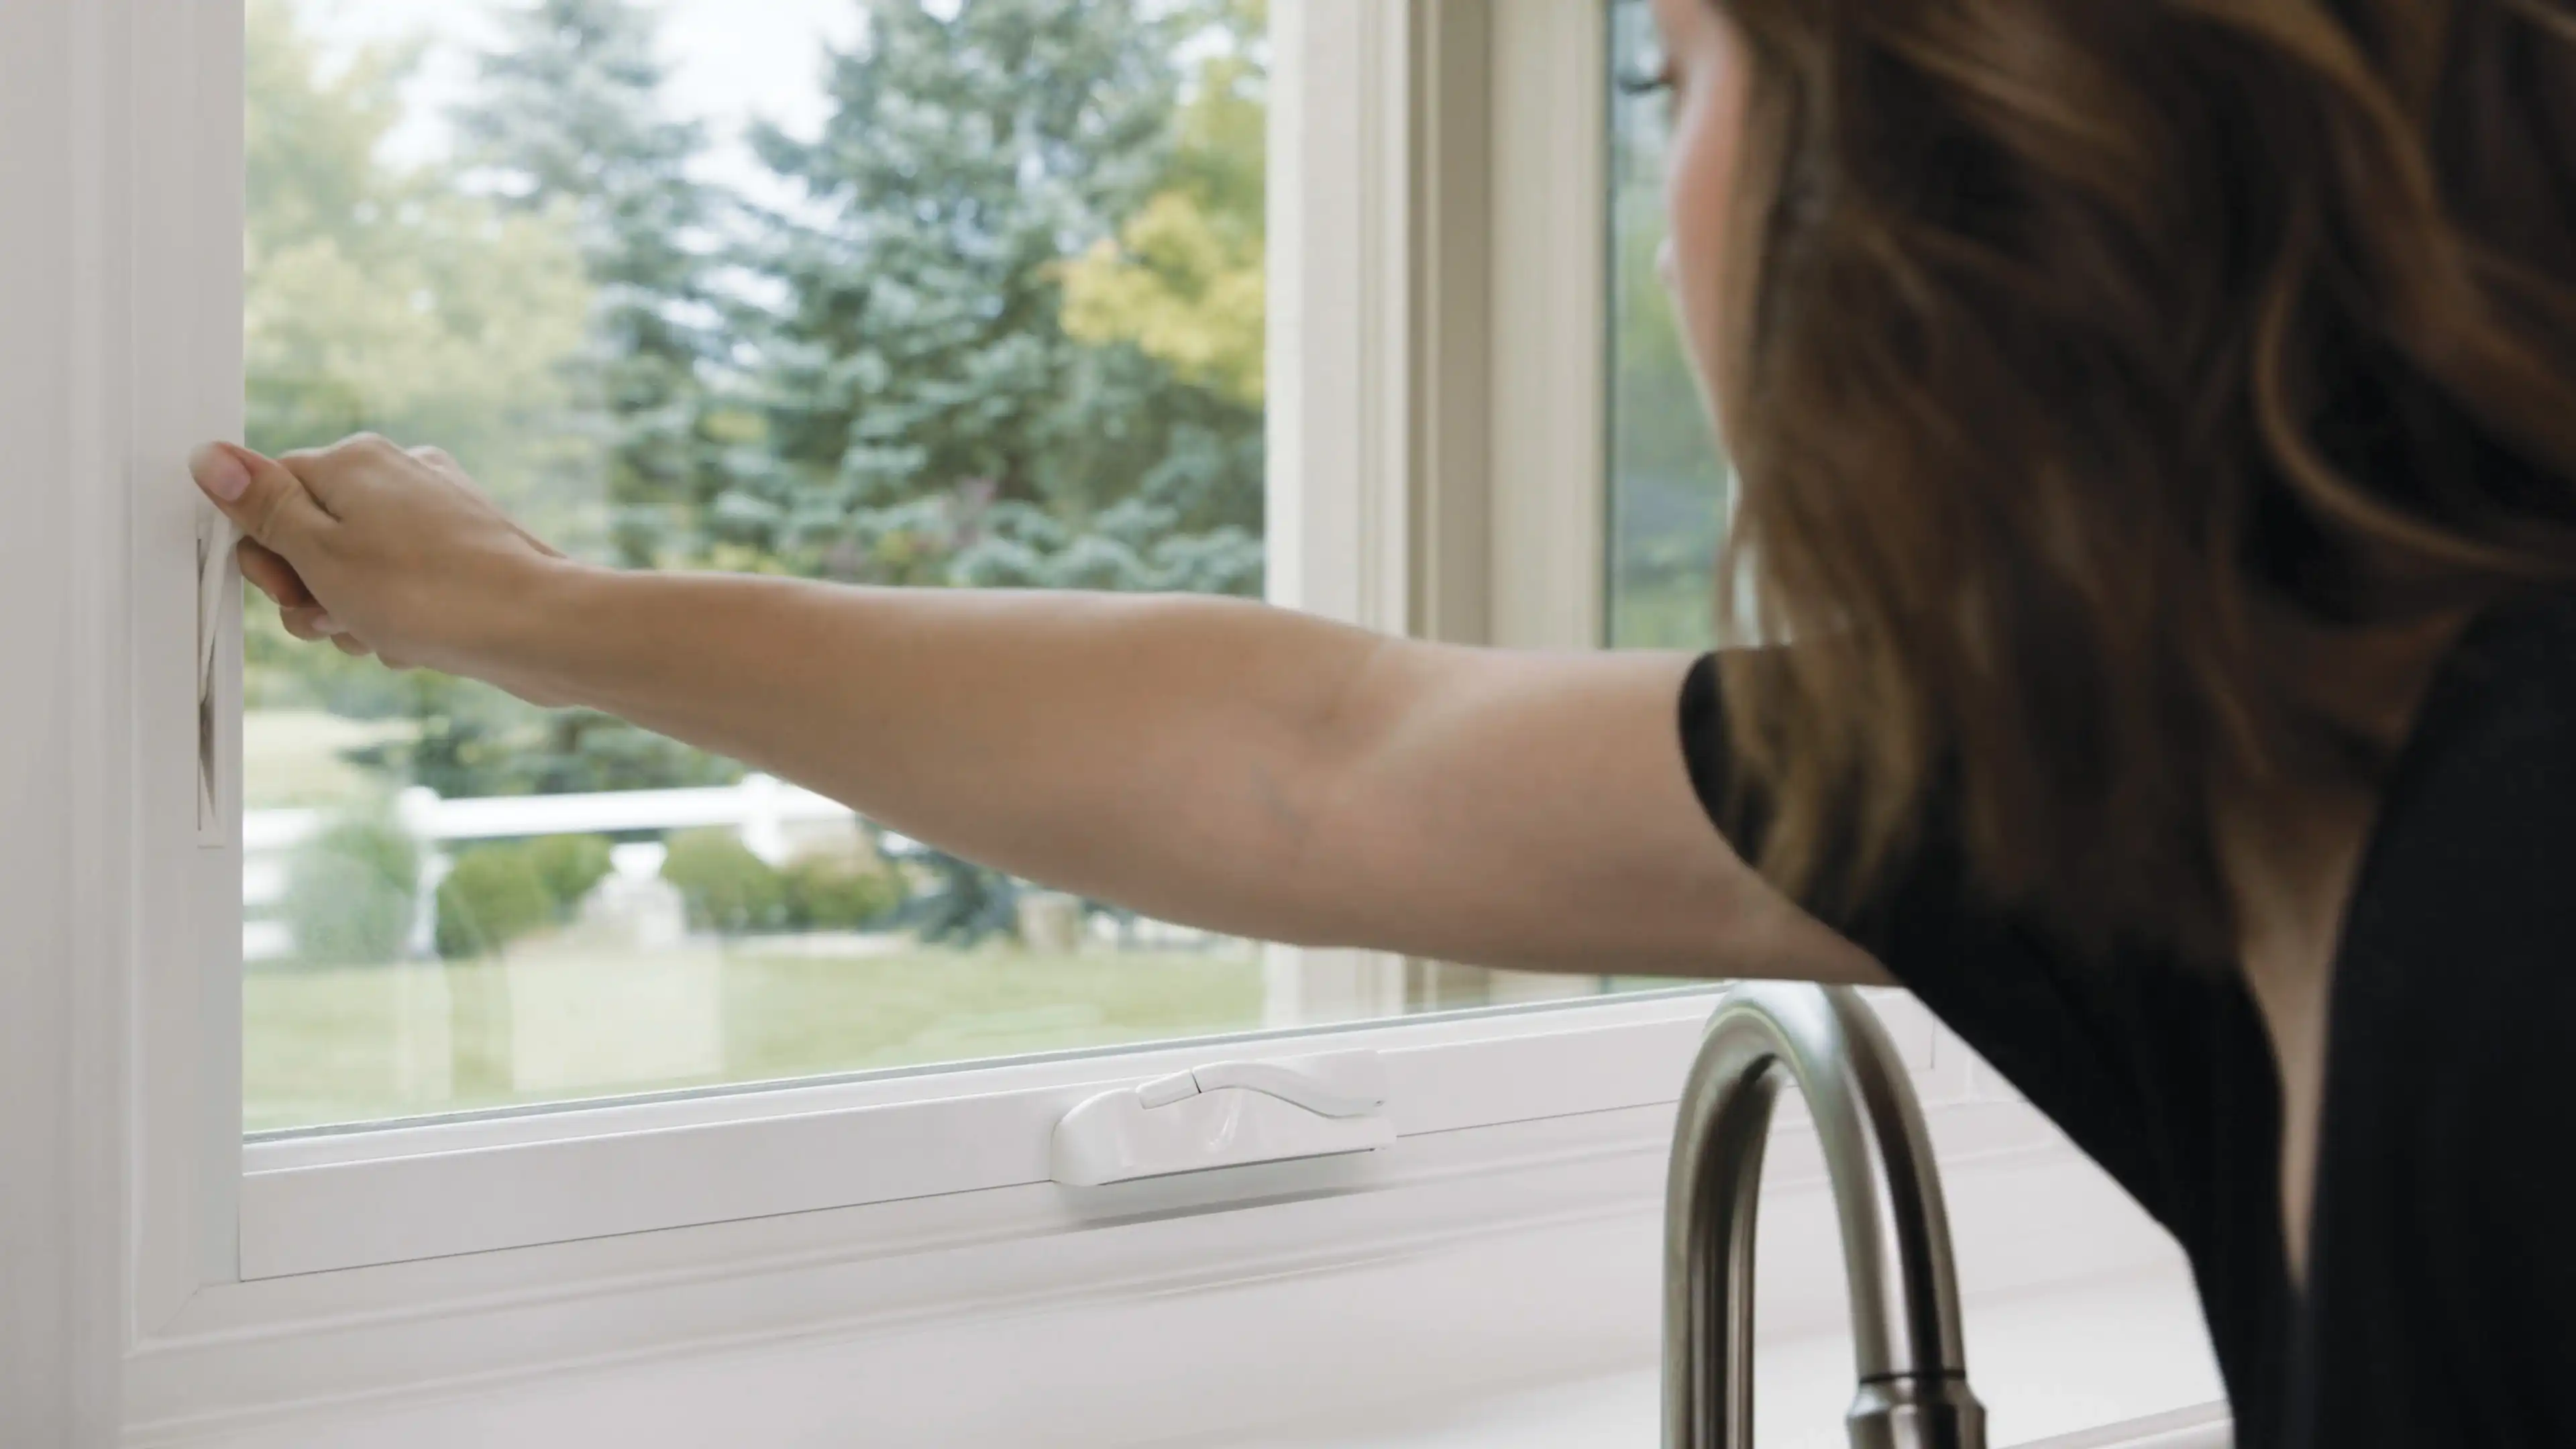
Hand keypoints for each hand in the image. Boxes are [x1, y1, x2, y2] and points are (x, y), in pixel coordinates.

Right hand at [188, 433, 577, 692]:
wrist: (538, 628)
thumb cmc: (430, 593)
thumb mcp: (320, 551)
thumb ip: (262, 505)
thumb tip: (209, 456)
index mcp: (355, 459)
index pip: (269, 495)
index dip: (267, 555)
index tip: (287, 590)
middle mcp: (399, 473)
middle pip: (314, 538)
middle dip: (313, 592)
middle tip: (339, 618)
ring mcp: (438, 513)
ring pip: (358, 573)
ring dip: (355, 616)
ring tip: (386, 635)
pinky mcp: (465, 554)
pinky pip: (404, 591)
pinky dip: (400, 621)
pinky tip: (419, 642)